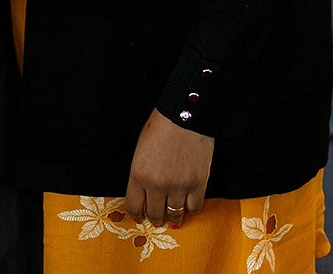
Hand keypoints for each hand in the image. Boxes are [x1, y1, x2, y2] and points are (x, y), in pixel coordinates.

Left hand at [124, 109, 213, 225]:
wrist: (186, 115)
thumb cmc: (161, 126)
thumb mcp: (140, 149)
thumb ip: (140, 172)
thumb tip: (142, 191)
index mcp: (138, 174)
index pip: (133, 207)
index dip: (137, 214)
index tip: (139, 215)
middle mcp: (157, 184)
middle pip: (154, 214)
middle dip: (155, 218)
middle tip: (157, 217)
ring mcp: (179, 186)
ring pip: (175, 215)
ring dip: (173, 217)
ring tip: (173, 215)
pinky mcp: (198, 184)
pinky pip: (194, 207)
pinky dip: (191, 207)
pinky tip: (188, 202)